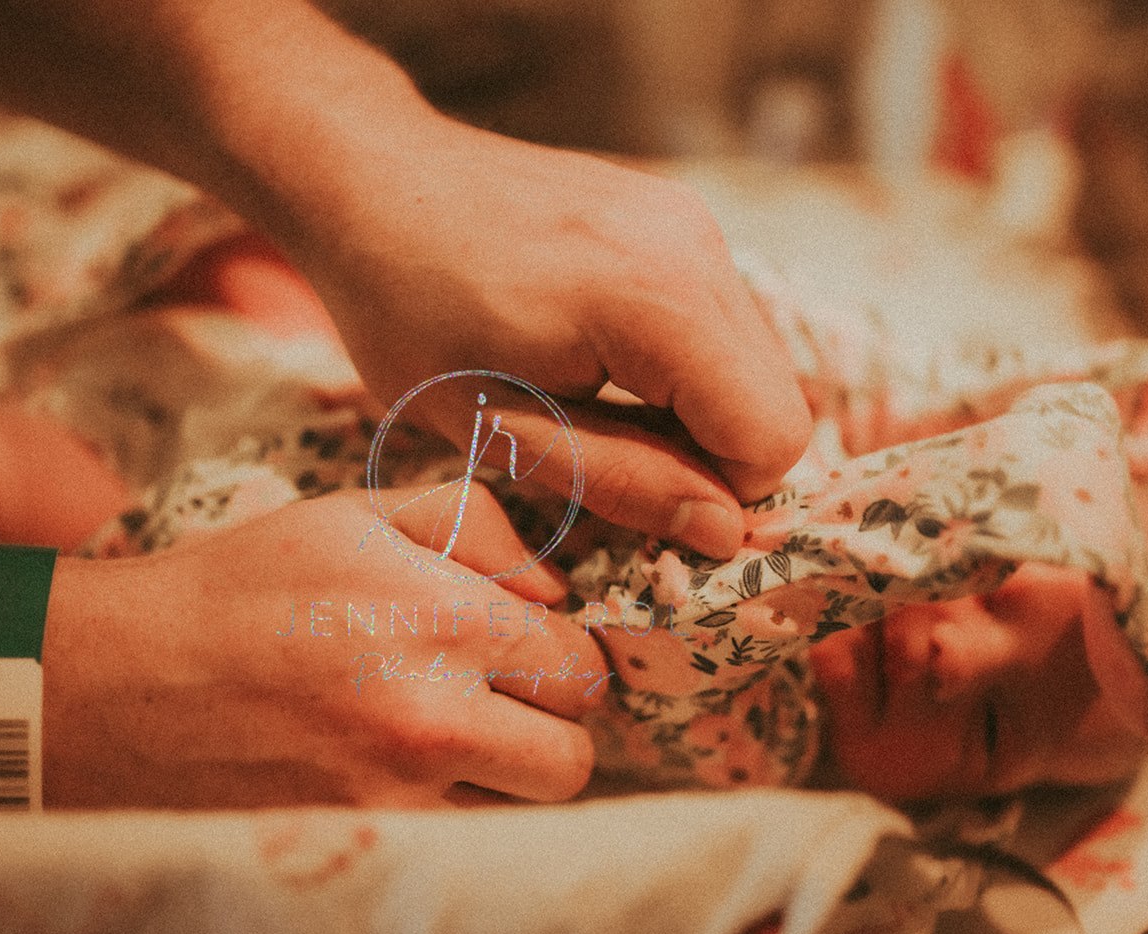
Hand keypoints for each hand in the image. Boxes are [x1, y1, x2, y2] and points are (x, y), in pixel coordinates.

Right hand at [45, 487, 606, 807]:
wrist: (111, 686)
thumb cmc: (235, 589)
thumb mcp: (350, 515)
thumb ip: (472, 524)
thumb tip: (551, 587)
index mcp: (441, 619)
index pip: (580, 668)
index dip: (558, 658)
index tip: (522, 655)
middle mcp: (432, 719)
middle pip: (572, 760)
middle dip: (545, 731)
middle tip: (494, 706)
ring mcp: (394, 801)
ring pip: (516, 816)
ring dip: (495, 783)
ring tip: (431, 741)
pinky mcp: (355, 854)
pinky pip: (453, 850)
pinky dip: (441, 820)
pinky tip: (393, 780)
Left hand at [287, 117, 812, 557]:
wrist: (370, 184)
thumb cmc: (410, 315)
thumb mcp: (499, 430)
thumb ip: (623, 482)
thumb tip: (727, 534)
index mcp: (656, 300)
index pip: (772, 436)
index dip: (718, 495)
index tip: (636, 503)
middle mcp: (697, 246)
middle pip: (777, 400)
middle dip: (708, 456)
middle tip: (603, 461)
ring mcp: (692, 220)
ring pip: (754, 363)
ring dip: (692, 412)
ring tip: (591, 409)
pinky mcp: (676, 215)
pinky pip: (722, 322)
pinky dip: (680, 367)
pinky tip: (598, 364)